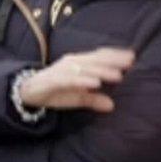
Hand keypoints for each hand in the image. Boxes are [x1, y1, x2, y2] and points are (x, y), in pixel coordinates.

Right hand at [19, 47, 133, 112]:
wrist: (27, 91)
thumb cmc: (55, 91)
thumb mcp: (77, 97)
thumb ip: (93, 99)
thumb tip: (112, 106)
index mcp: (78, 63)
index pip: (99, 56)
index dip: (115, 55)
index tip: (133, 57)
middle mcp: (71, 62)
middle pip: (95, 60)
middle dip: (113, 61)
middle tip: (131, 62)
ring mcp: (63, 70)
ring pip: (86, 68)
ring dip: (102, 71)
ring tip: (118, 75)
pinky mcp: (54, 79)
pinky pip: (71, 79)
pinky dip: (83, 80)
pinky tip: (95, 84)